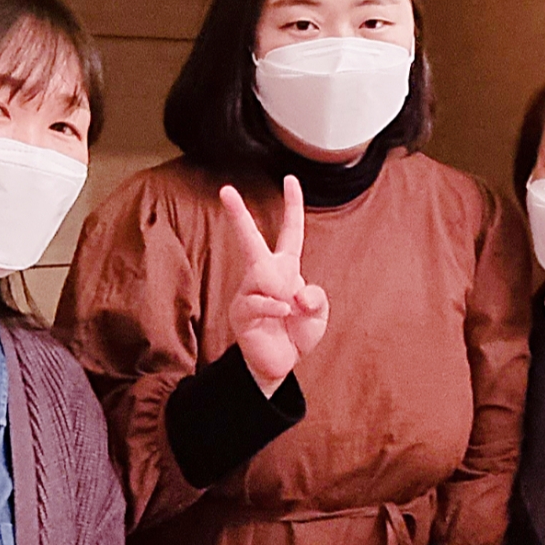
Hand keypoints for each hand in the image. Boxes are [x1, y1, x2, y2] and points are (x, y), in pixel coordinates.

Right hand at [219, 176, 329, 392]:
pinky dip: (275, 307)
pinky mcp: (241, 313)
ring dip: (281, 290)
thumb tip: (296, 291)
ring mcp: (248, 293)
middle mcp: (263, 276)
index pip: (290, 232)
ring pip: (260, 274)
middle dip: (238, 215)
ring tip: (289, 310)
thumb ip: (317, 298)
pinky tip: (284, 314)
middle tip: (225, 190)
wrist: (277, 365)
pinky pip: (257, 301)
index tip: (290, 179)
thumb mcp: (318, 314)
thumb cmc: (296, 334)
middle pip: (250, 240)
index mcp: (285, 269)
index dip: (292, 206)